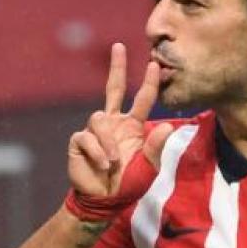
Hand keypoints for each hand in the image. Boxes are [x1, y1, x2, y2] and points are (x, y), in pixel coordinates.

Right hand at [68, 43, 174, 199]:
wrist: (104, 201)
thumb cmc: (128, 184)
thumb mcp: (148, 168)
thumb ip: (155, 148)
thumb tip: (167, 126)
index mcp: (132, 126)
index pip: (142, 100)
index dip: (148, 83)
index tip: (154, 65)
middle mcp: (114, 123)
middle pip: (113, 88)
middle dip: (117, 67)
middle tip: (119, 46)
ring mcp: (96, 130)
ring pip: (99, 119)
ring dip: (108, 142)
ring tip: (114, 162)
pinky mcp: (79, 141)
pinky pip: (87, 138)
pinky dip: (97, 152)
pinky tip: (103, 166)